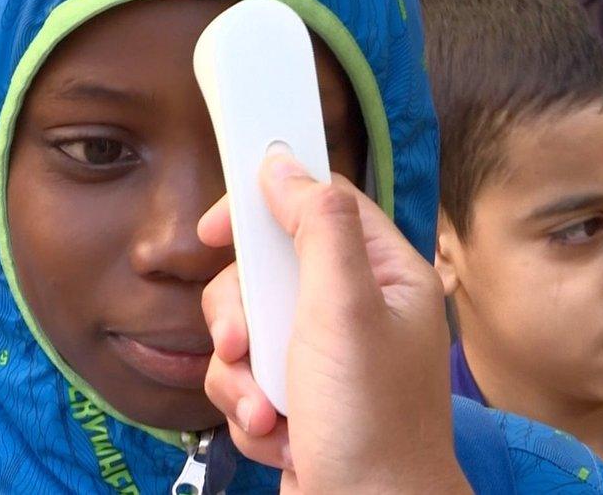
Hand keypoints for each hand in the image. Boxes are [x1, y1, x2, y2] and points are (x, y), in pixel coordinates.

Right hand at [198, 152, 469, 492]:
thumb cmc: (371, 421)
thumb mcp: (344, 311)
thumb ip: (318, 229)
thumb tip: (286, 164)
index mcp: (383, 275)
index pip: (319, 204)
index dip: (265, 206)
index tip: (219, 229)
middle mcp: (354, 309)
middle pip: (268, 269)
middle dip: (243, 315)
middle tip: (243, 343)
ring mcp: (322, 355)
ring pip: (246, 328)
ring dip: (245, 375)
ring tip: (272, 412)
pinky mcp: (295, 394)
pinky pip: (246, 377)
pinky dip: (251, 409)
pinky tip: (281, 438)